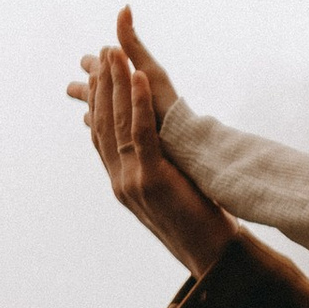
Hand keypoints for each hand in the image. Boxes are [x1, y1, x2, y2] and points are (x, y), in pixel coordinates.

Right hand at [65, 9, 235, 276]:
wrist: (210, 254)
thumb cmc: (197, 224)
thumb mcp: (169, 193)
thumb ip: (154, 171)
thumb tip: (155, 151)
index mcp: (122, 182)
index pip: (101, 135)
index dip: (97, 101)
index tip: (98, 72)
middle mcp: (120, 180)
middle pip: (104, 124)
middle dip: (103, 85)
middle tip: (102, 52)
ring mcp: (132, 181)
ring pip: (118, 123)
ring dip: (117, 85)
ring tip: (114, 54)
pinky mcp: (152, 179)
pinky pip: (142, 134)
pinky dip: (139, 103)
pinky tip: (139, 77)